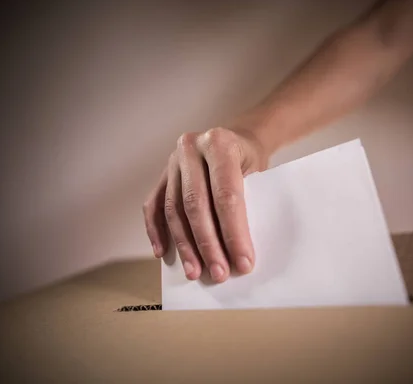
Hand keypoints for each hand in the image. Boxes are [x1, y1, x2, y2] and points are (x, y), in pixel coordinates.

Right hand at [143, 127, 268, 282]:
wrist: (239, 139)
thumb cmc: (251, 161)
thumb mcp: (259, 172)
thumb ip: (247, 202)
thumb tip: (239, 251)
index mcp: (220, 144)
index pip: (225, 195)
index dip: (233, 233)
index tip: (243, 262)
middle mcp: (191, 148)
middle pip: (196, 204)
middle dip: (207, 244)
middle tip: (218, 273)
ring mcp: (172, 161)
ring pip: (173, 209)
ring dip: (184, 245)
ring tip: (195, 271)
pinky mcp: (162, 174)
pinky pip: (153, 206)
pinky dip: (157, 231)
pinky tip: (163, 253)